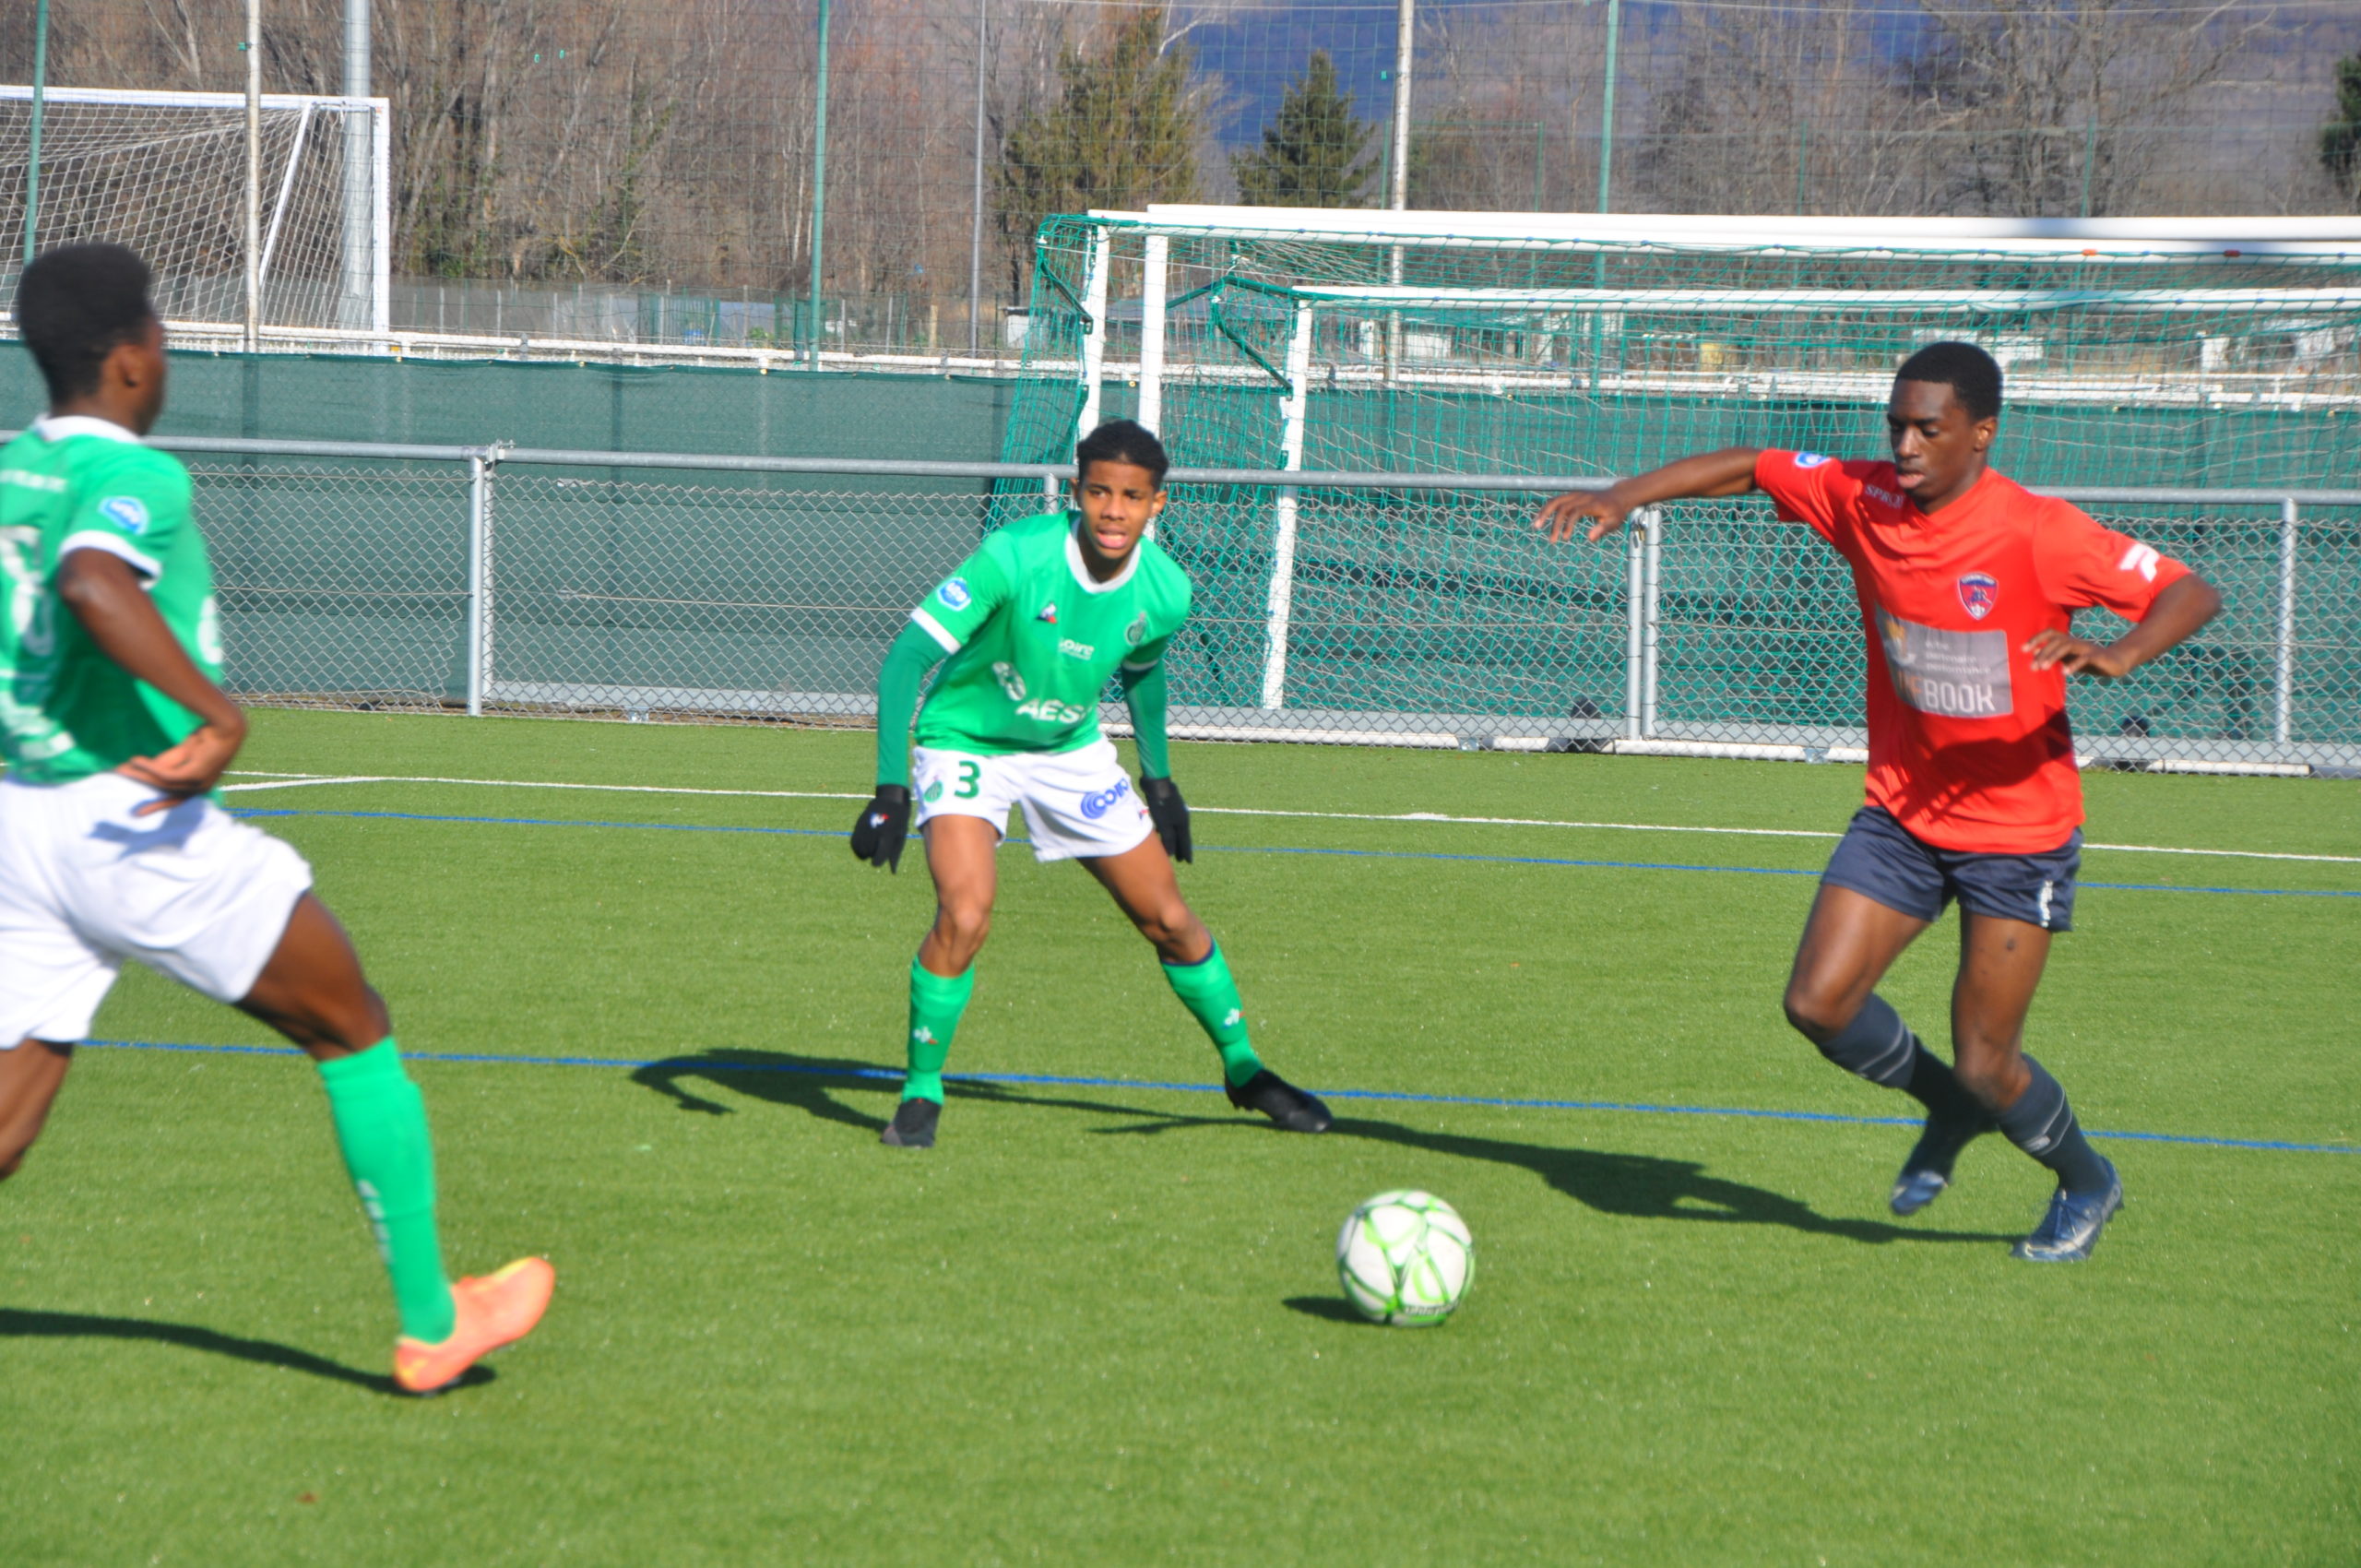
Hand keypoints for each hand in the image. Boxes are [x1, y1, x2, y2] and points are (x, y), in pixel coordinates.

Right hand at [118, 717, 246, 815]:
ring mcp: (200, 783)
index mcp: (200, 786)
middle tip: (127, 798)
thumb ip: (165, 764)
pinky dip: (148, 767)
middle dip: (144, 793)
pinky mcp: (195, 774)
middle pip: (166, 793)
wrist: (224, 726)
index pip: (177, 800)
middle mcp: (201, 789)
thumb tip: (140, 769)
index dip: (158, 805)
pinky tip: (135, 760)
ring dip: (140, 775)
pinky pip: (165, 774)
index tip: (139, 813)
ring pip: (163, 783)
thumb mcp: (181, 755)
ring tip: (121, 769)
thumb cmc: (206, 738)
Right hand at [850, 785, 911, 870]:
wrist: (890, 800)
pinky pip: (854, 843)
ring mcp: (864, 828)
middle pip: (868, 854)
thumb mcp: (901, 837)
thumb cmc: (899, 821)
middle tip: (879, 846)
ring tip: (873, 845)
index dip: (877, 861)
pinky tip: (864, 845)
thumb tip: (893, 872)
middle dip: (874, 854)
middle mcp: (873, 832)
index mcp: (886, 836)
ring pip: (860, 849)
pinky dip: (858, 847)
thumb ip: (895, 855)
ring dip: (865, 851)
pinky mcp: (858, 825)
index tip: (879, 859)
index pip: (877, 858)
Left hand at [1140, 775, 1190, 863]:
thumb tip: (1171, 853)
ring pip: (1175, 829)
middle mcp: (1182, 817)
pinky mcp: (1168, 806)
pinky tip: (1161, 833)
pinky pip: (1170, 823)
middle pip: (1181, 836)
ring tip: (1170, 848)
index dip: (1186, 852)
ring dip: (1173, 839)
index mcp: (1183, 822)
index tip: (1188, 862)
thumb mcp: (1164, 824)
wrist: (1157, 783)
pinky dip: (1167, 831)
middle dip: (1180, 847)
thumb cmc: (1161, 805)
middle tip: (1180, 859)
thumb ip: (1168, 839)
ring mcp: (1176, 811)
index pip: (1186, 841)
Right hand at [1535, 486, 1631, 544]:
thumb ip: (1603, 529)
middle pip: (1562, 507)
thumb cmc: (1616, 512)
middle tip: (1552, 540)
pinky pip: (1555, 501)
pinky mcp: (1571, 496)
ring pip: (1555, 501)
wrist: (1617, 495)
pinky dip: (1546, 509)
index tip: (1566, 538)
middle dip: (1555, 523)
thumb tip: (1590, 538)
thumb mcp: (1614, 522)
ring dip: (1544, 513)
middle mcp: (1582, 497)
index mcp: (1592, 504)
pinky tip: (1540, 519)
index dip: (1569, 524)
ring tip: (1536, 526)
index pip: (1576, 511)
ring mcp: (1575, 495)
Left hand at [2022, 629, 2137, 678]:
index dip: (2037, 638)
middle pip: (2057, 640)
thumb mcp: (2069, 658)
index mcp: (2069, 642)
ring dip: (2054, 656)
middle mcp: (2076, 642)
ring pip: (2068, 646)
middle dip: (2043, 653)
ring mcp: (2087, 648)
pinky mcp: (2098, 657)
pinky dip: (2074, 664)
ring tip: (2044, 668)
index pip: (2050, 634)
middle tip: (2033, 667)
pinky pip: (2085, 658)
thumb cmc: (2090, 661)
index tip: (2023, 650)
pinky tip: (2065, 672)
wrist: (2117, 662)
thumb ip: (2054, 655)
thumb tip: (2035, 652)